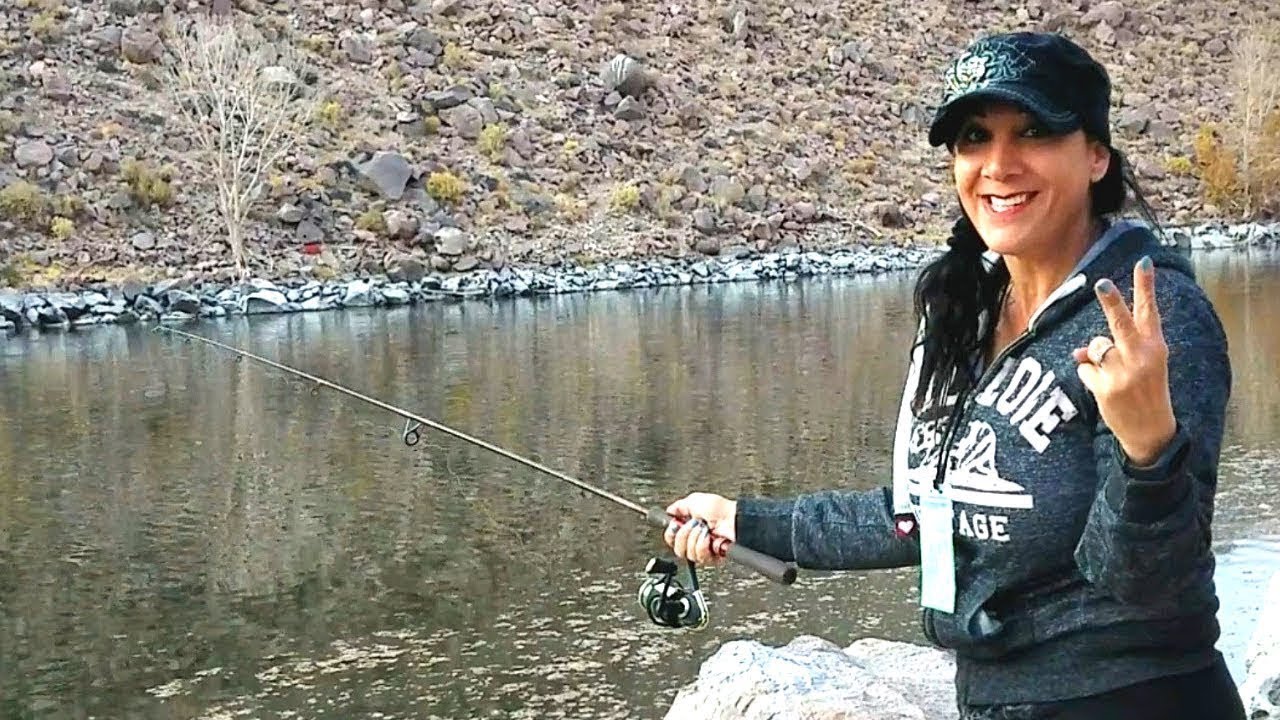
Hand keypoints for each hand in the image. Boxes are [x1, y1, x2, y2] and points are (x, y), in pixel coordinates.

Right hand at [663, 492, 736, 565]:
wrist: (734, 519)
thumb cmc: (720, 509)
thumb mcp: (694, 501)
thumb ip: (679, 506)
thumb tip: (670, 510)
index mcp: (689, 526)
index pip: (671, 538)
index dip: (671, 534)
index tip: (675, 525)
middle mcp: (695, 539)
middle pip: (678, 549)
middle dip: (684, 535)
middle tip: (694, 526)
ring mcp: (703, 550)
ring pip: (688, 554)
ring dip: (695, 539)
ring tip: (705, 531)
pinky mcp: (712, 558)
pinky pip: (700, 558)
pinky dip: (703, 546)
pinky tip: (709, 539)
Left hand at [1072, 256, 1176, 465]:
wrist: (1151, 430)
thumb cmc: (1146, 390)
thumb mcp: (1141, 366)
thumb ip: (1116, 349)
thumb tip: (1079, 352)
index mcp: (1155, 346)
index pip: (1149, 310)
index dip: (1146, 285)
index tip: (1143, 262)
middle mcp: (1141, 357)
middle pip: (1120, 324)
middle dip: (1111, 303)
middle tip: (1101, 284)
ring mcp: (1123, 373)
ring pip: (1094, 347)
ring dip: (1096, 357)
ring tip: (1114, 376)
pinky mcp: (1106, 388)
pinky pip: (1084, 369)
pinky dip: (1089, 377)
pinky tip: (1105, 390)